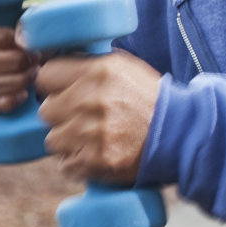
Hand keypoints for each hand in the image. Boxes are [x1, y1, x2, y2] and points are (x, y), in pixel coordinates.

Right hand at [0, 8, 38, 112]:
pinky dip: (6, 101)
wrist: (22, 48)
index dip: (1, 39)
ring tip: (34, 74)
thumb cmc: (22, 29)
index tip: (25, 43)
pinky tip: (25, 94)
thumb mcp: (24, 18)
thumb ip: (24, 22)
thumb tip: (22, 39)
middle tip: (35, 60)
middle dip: (13, 62)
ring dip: (14, 81)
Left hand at [35, 50, 161, 184]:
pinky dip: (78, 163)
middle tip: (81, 117)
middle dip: (61, 115)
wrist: (179, 133)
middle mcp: (91, 100)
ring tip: (92, 138)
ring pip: (53, 140)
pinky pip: (65, 165)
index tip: (61, 91)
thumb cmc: (150, 99)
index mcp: (98, 71)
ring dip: (69, 141)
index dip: (53, 85)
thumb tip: (55, 62)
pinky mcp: (94, 161)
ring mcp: (91, 133)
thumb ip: (90, 64)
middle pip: (46, 111)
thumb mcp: (125, 67)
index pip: (45, 75)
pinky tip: (98, 153)